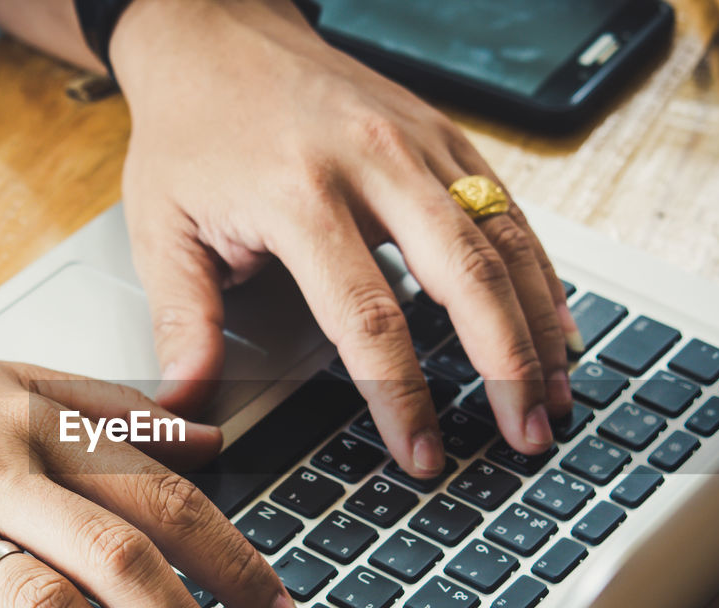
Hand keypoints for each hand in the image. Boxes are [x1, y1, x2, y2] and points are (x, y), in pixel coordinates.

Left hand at [111, 0, 578, 476]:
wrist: (215, 31)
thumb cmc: (189, 130)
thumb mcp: (161, 228)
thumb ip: (183, 324)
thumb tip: (185, 408)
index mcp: (299, 197)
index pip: (368, 318)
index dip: (403, 396)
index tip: (423, 454)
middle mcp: (372, 163)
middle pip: (466, 276)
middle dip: (506, 367)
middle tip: (527, 437)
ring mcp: (417, 142)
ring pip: (504, 240)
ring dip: (539, 324)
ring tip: (557, 395)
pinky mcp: (440, 132)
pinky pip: (507, 205)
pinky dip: (540, 269)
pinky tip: (555, 322)